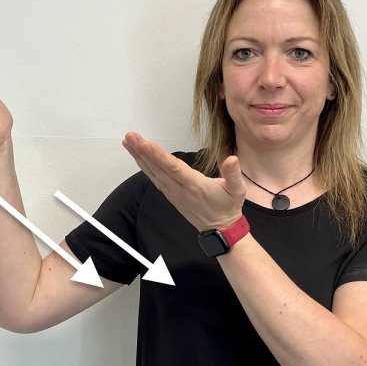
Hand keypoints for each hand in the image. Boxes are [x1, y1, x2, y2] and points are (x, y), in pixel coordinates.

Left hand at [122, 132, 245, 230]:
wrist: (220, 228)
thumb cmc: (228, 207)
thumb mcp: (237, 190)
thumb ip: (233, 174)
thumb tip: (232, 159)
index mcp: (194, 185)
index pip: (173, 167)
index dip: (157, 155)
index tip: (145, 143)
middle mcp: (180, 189)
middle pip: (158, 168)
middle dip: (142, 151)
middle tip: (130, 136)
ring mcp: (173, 192)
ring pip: (153, 172)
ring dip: (140, 157)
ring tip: (128, 142)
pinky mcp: (170, 194)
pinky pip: (155, 178)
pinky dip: (145, 166)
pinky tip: (138, 157)